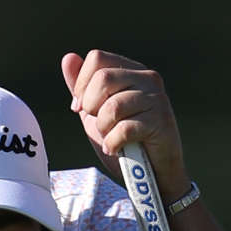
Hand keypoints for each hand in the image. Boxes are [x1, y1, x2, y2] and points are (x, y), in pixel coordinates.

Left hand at [59, 50, 189, 200]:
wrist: (151, 172)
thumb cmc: (124, 141)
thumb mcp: (95, 113)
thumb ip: (82, 87)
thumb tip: (69, 58)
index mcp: (131, 71)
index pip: (97, 58)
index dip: (81, 85)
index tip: (81, 108)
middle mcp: (147, 78)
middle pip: (103, 78)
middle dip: (91, 107)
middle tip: (100, 124)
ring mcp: (156, 99)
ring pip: (113, 106)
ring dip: (104, 129)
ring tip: (111, 138)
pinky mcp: (161, 121)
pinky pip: (124, 128)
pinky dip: (113, 143)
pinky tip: (117, 149)